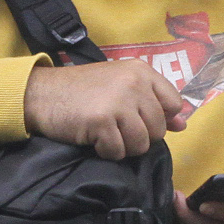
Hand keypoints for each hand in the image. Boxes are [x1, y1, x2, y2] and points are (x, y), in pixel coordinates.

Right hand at [24, 58, 192, 160]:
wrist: (40, 93)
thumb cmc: (80, 91)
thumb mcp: (120, 86)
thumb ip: (152, 102)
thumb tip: (182, 125)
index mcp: (141, 71)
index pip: (174, 104)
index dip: (159, 118)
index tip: (138, 119)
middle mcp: (134, 83)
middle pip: (158, 129)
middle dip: (138, 136)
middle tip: (115, 127)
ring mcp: (118, 101)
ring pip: (141, 144)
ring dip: (123, 146)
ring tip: (105, 134)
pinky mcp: (102, 121)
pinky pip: (118, 152)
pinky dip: (106, 152)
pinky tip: (93, 139)